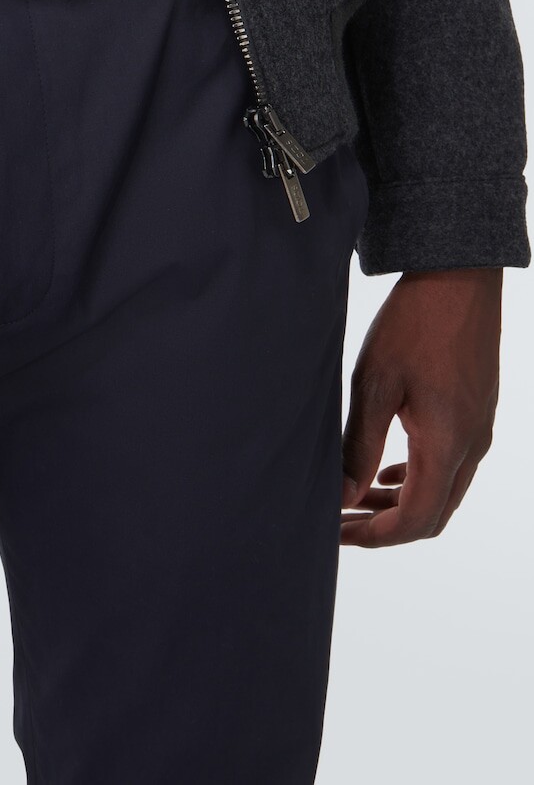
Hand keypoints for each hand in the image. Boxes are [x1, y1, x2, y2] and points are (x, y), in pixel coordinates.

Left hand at [340, 267, 502, 546]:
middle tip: (340, 522)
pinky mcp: (477, 413)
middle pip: (432, 515)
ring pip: (443, 492)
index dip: (374, 536)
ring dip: (400, 503)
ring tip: (356, 498)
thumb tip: (342, 497)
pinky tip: (387, 469)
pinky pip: (451, 466)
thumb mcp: (374, 386)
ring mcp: (479, 430)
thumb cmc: (413, 325)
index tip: (335, 534)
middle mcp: (472, 446)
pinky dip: (417, 478)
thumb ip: (358, 447)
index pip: (415, 520)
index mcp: (446, 445)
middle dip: (385, 526)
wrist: (458, 279)